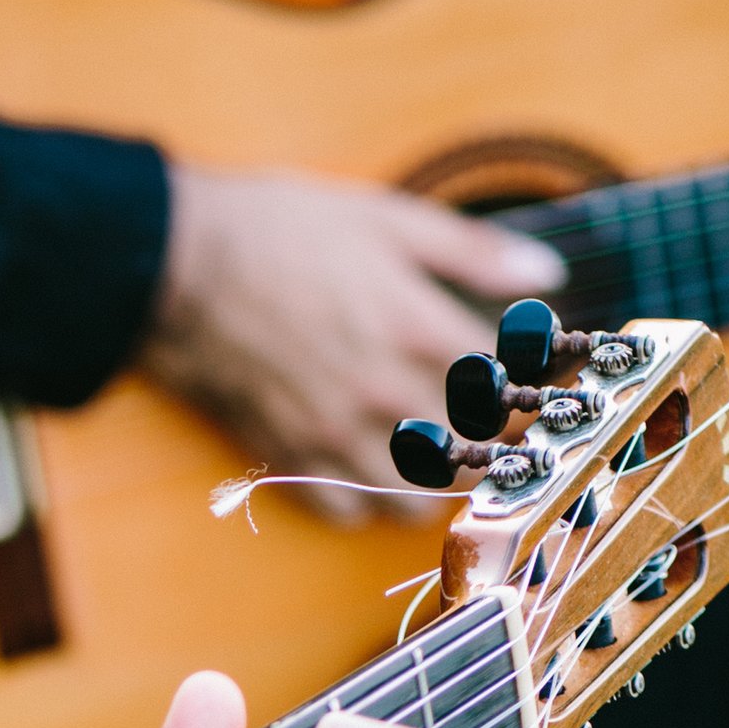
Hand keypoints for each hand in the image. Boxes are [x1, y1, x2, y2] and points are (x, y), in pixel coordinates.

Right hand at [142, 164, 558, 514]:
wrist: (181, 265)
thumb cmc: (282, 230)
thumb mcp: (388, 218)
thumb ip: (473, 252)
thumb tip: (547, 276)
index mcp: (418, 328)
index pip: (504, 386)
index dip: (525, 389)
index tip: (530, 387)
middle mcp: (382, 392)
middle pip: (467, 453)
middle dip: (486, 446)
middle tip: (489, 431)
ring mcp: (332, 431)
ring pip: (411, 496)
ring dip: (432, 485)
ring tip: (434, 461)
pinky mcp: (288, 452)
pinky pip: (345, 508)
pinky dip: (365, 500)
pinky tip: (369, 470)